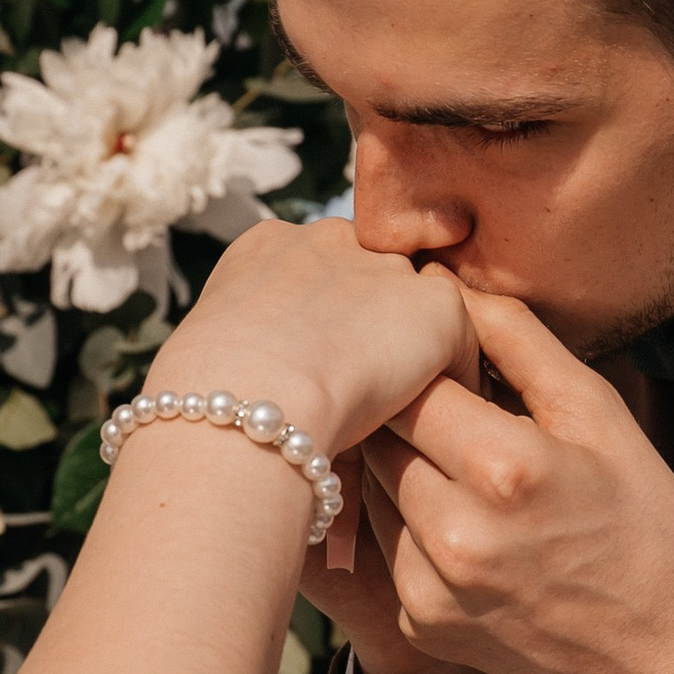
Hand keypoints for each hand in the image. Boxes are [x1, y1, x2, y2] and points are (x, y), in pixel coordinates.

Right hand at [153, 219, 474, 464]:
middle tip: (372, 402)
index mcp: (268, 248)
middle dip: (374, 335)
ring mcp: (388, 268)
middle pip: (371, 284)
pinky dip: (453, 390)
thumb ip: (257, 353)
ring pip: (417, 315)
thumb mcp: (217, 358)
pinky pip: (462, 349)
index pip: (317, 276)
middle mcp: (330, 240)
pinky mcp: (436, 306)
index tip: (322, 378)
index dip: (326, 329)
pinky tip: (437, 433)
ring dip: (416, 360)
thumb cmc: (211, 402)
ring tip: (412, 422)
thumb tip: (274, 397)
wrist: (248, 394)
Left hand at [361, 290, 673, 673]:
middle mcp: (457, 532)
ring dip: (399, 462)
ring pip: (373, 487)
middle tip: (441, 401)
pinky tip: (459, 518)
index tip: (442, 356)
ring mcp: (431, 585)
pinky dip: (410, 520)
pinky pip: (388, 543)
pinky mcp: (419, 622)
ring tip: (452, 457)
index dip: (421, 362)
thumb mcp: (601, 417)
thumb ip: (521, 343)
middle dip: (401, 408)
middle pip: (381, 435)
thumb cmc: (642, 524)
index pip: (412, 384)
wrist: (657, 658)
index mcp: (506, 469)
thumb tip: (446, 283)